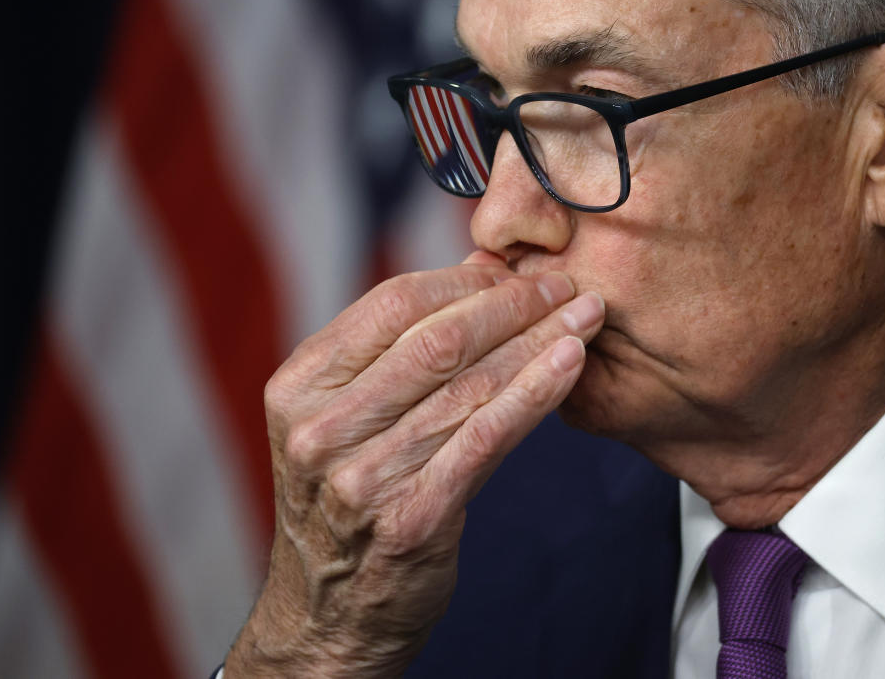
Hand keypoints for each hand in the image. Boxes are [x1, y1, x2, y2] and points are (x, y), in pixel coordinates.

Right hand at [225, 256, 605, 676]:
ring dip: (538, 343)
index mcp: (299, 387)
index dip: (465, 281)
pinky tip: (570, 366)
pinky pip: (486, 438)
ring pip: (469, 386)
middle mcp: (322, 429)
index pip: (392, 303)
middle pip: (436, 340)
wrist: (328, 613)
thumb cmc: (348, 502)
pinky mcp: (412, 517)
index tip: (518, 271)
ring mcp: (362, 477)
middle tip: (565, 287)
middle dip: (513, 305)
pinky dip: (535, 393)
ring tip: (585, 318)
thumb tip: (479, 270)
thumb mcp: (349, 416)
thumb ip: (404, 345)